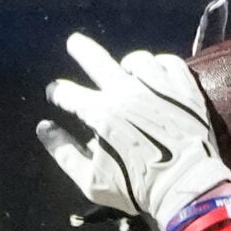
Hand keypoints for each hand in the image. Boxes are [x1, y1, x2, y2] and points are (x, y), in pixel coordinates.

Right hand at [37, 34, 230, 228]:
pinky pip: (170, 62)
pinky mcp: (184, 88)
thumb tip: (43, 128)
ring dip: (126, 63)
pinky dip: (159, 64)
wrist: (187, 186)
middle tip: (74, 42)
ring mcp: (158, 87)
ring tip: (124, 68)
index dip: (58, 92)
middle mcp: (127, 92)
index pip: (70, 94)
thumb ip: (64, 153)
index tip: (55, 92)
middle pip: (98, 61)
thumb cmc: (138, 189)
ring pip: (138, 60)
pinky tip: (156, 70)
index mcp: (102, 113)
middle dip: (81, 50)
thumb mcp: (91, 181)